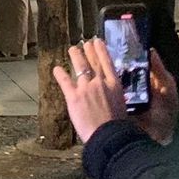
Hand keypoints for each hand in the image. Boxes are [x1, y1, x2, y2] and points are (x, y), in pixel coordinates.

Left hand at [52, 40, 178, 143]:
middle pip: (93, 62)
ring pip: (80, 66)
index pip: (107, 63)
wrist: (109, 136)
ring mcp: (86, 88)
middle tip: (84, 43)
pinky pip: (65, 81)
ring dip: (75, 56)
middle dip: (88, 50)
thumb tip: (112, 96)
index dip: (101, 50)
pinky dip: (60, 74)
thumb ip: (114, 97)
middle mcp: (100, 82)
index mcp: (115, 86)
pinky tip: (56, 69)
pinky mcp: (73, 96)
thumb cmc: (118, 126)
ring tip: (72, 49)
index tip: (97, 41)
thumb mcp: (121, 106)